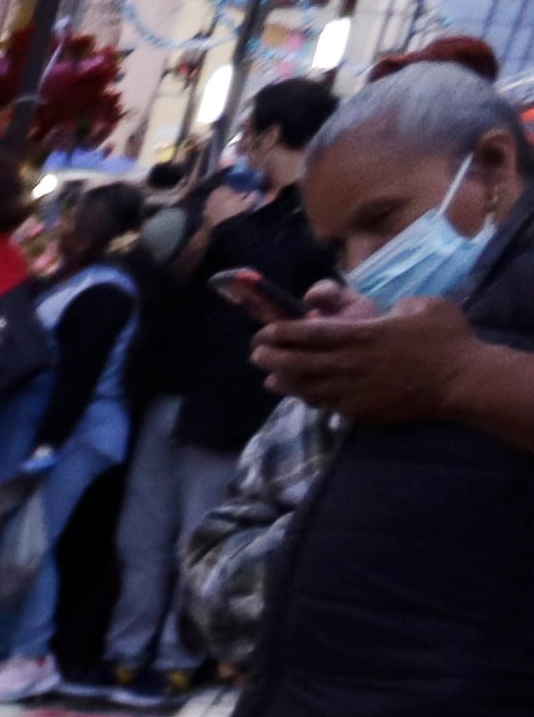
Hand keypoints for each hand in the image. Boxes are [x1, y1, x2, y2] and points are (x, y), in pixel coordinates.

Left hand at [257, 291, 482, 421]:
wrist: (459, 382)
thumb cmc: (445, 339)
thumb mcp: (422, 306)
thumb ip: (395, 306)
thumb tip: (386, 312)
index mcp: (362, 335)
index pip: (309, 333)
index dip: (282, 332)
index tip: (266, 330)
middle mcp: (349, 364)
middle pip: (296, 361)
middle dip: (271, 356)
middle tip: (257, 352)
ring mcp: (351, 390)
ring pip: (303, 387)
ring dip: (282, 380)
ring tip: (269, 376)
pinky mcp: (357, 410)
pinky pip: (322, 404)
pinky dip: (305, 398)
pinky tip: (298, 394)